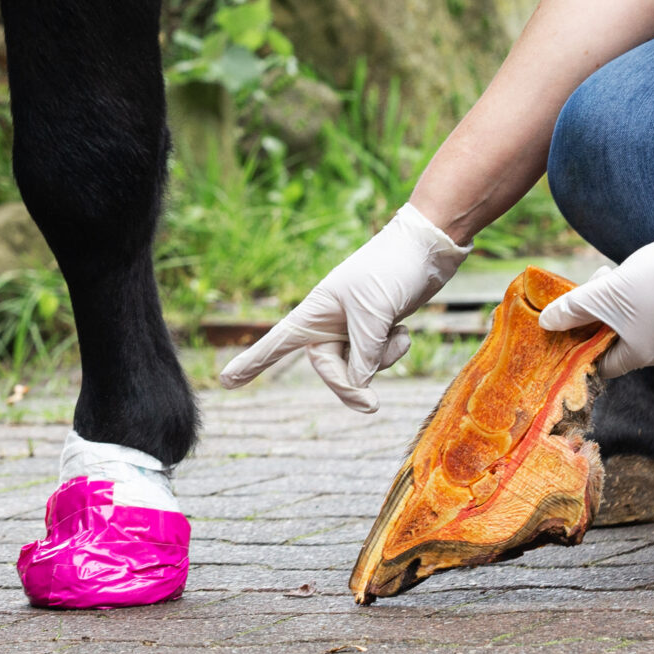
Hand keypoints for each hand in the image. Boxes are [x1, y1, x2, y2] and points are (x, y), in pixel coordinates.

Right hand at [215, 204, 468, 411]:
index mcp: (315, 311)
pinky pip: (378, 358)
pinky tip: (403, 327)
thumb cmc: (391, 269)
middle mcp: (329, 323)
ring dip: (381, 358)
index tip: (225, 382)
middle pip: (330, 370)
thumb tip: (361, 386)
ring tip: (396, 329)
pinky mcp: (375, 330)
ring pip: (359, 367)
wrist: (427, 248)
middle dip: (352, 382)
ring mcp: (352, 328)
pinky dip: (393, 349)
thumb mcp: (374, 314)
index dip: (251, 363)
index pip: (277, 343)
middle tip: (371, 405)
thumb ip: (364, 355)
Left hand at [537, 197, 653, 377]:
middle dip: (594, 317)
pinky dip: (629, 301)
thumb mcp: (601, 294)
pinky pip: (645, 316)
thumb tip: (546, 324)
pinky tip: (625, 277)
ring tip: (605, 276)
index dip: (580, 345)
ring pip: (628, 326)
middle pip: (613, 343)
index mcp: (641, 356)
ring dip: (610, 304)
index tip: (566, 324)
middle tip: (586, 291)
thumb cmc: (650, 279)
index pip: (601, 364)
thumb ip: (571, 311)